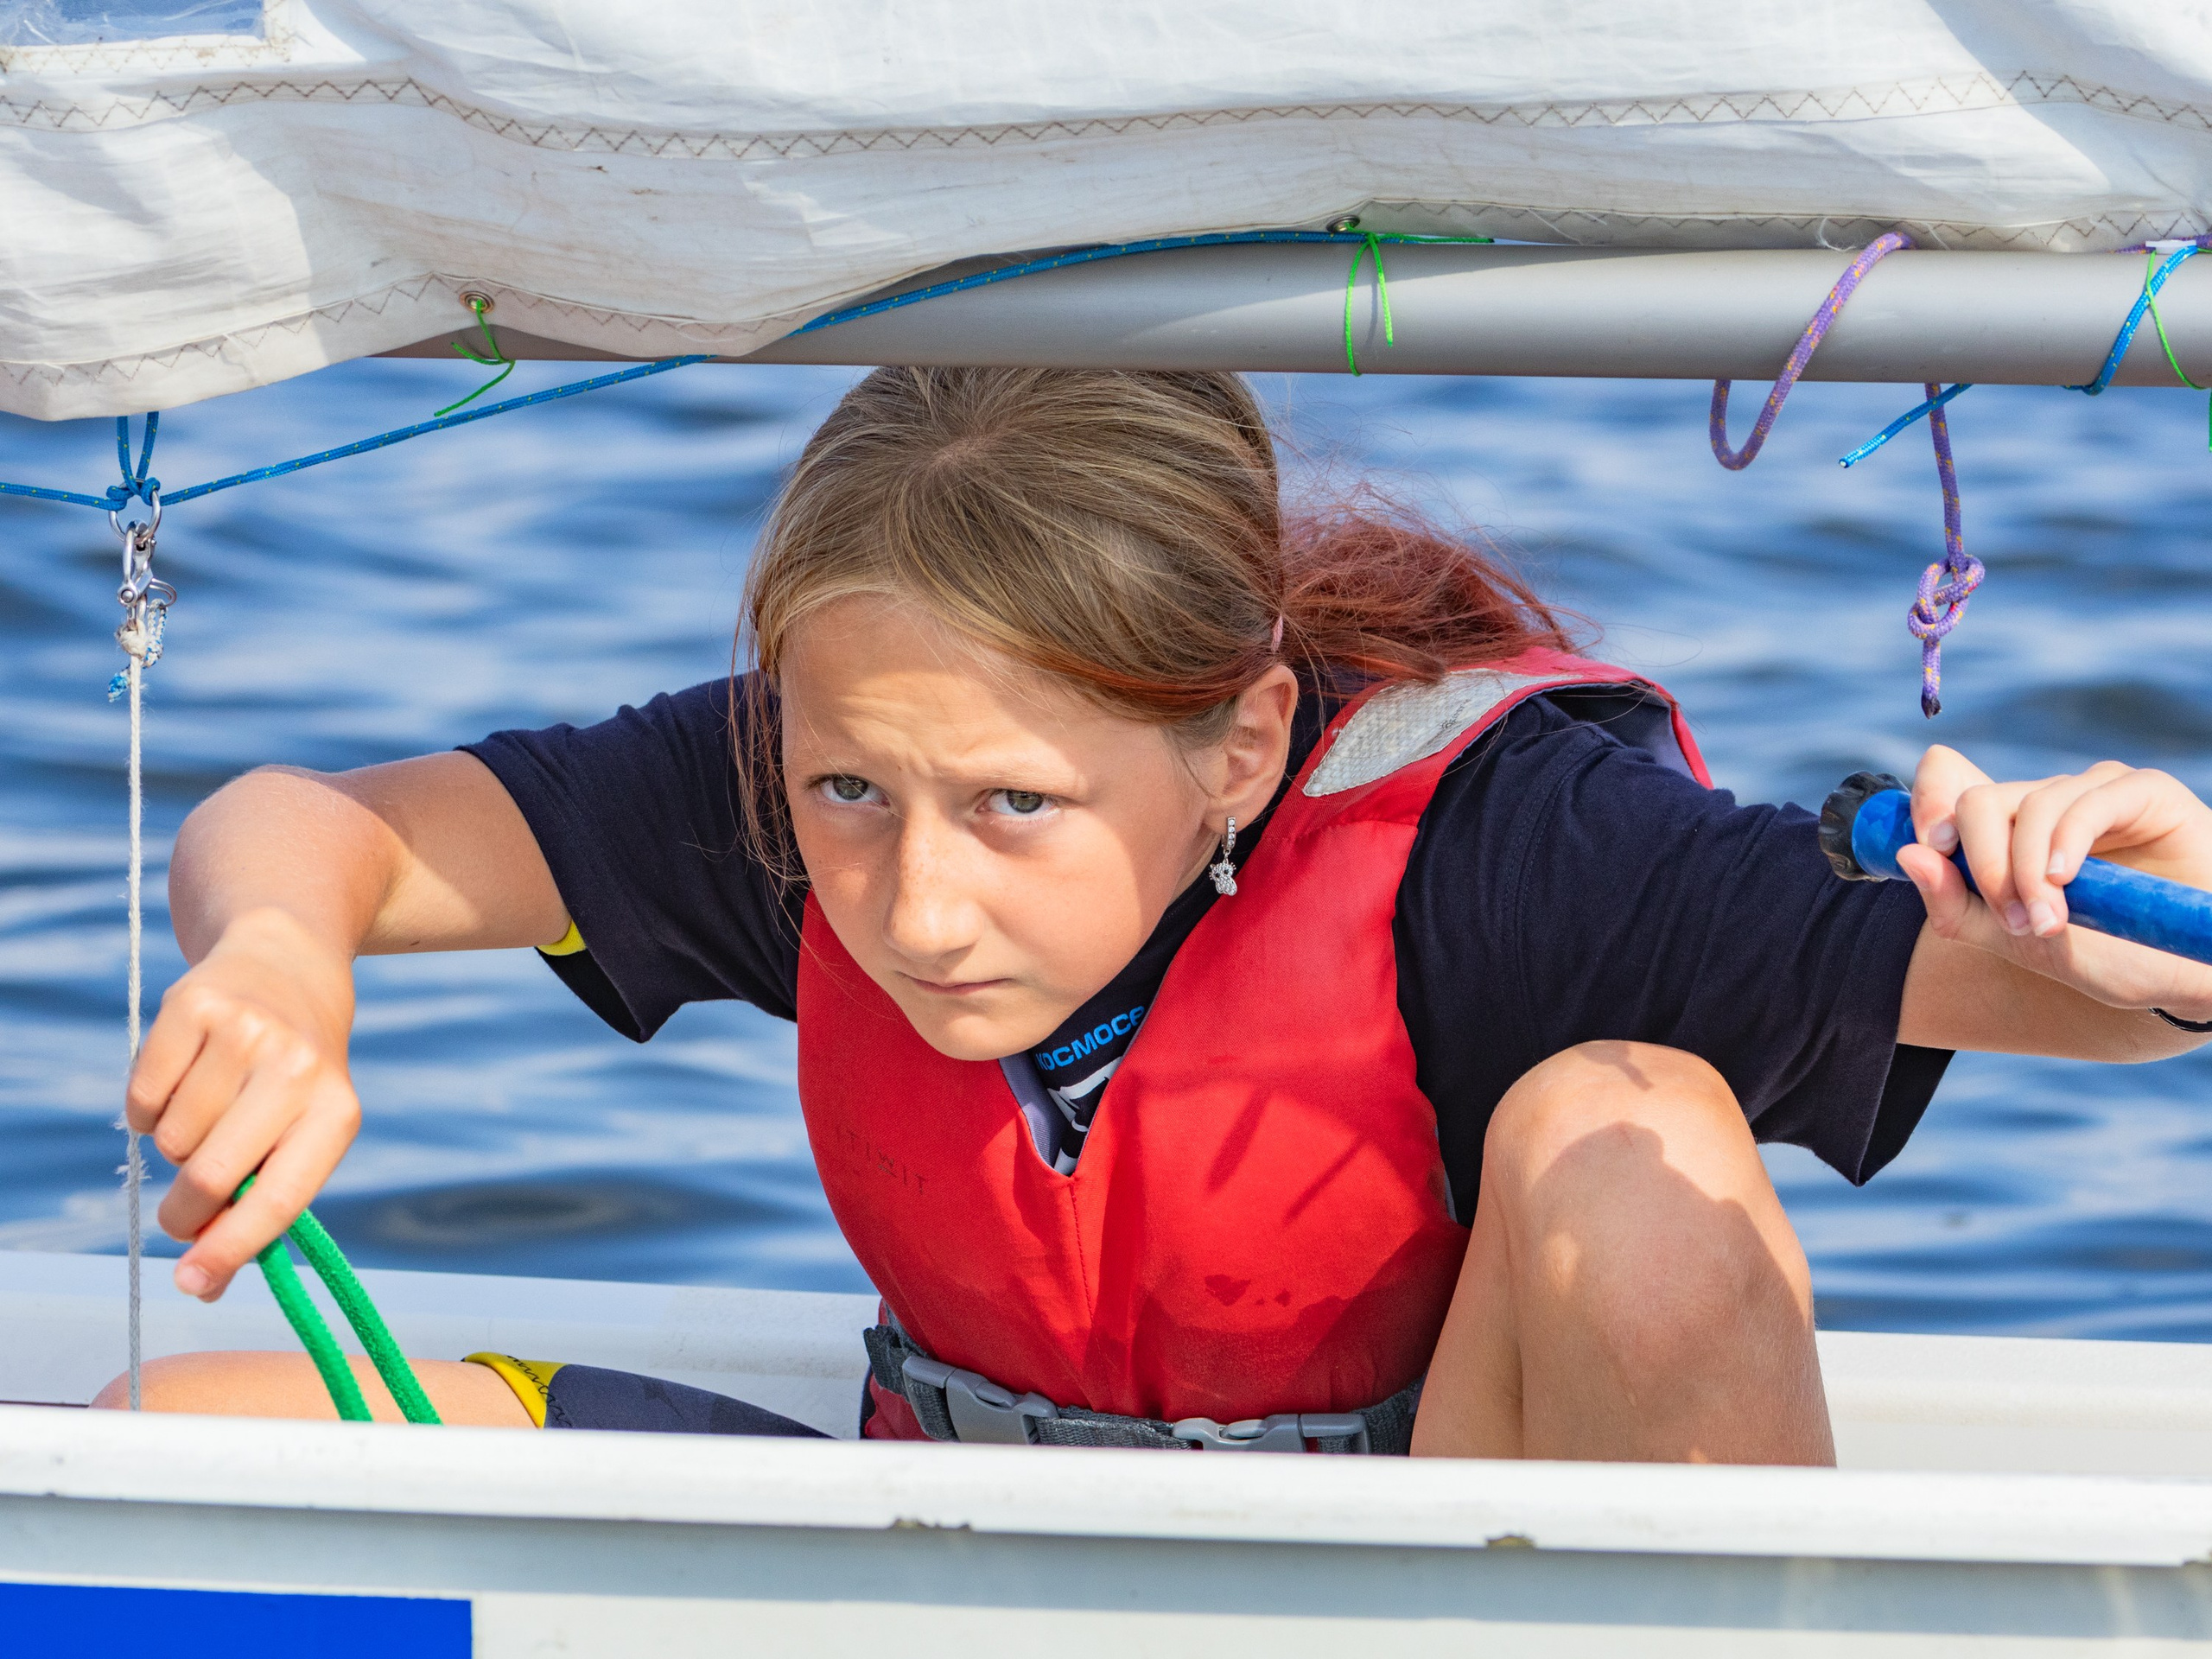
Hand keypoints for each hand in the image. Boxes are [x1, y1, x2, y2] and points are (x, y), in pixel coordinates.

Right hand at [125, 907, 361, 1299]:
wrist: (289, 966)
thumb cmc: (293, 1075)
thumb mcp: (304, 1132)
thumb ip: (260, 1206)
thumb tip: (201, 1284)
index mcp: (336, 1111)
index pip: (281, 1198)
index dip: (232, 1249)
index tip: (192, 1283)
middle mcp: (296, 1068)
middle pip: (212, 1176)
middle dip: (185, 1212)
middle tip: (181, 1214)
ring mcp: (245, 1033)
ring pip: (171, 1140)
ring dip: (174, 1146)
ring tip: (206, 1114)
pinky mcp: (193, 1006)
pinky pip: (141, 1100)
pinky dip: (147, 1110)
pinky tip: (181, 1083)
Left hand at [1898, 745, 2211, 1020]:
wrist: (2188, 973)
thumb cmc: (2107, 954)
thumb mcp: (2016, 941)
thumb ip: (1957, 905)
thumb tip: (1907, 854)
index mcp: (2009, 830)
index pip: (1947, 777)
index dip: (1926, 801)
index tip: (1930, 849)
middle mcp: (2047, 801)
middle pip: (1979, 801)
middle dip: (1983, 865)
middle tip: (2012, 919)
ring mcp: (2094, 792)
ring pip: (2030, 805)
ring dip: (2028, 871)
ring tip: (2048, 923)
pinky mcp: (2143, 792)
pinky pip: (2087, 801)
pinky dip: (2065, 843)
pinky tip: (2066, 881)